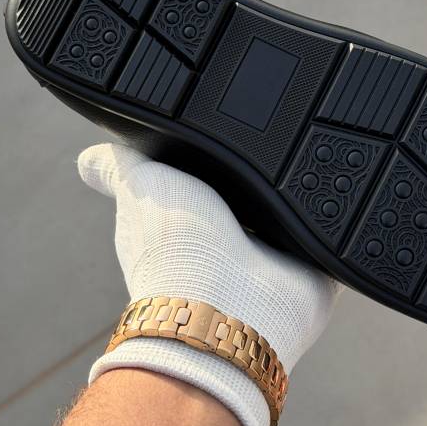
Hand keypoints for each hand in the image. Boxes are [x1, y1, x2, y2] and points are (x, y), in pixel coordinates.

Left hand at [78, 143, 339, 425]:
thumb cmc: (176, 250)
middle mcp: (235, 236)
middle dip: (270, 164)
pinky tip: (341, 185)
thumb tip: (85, 159)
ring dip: (304, 188)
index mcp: (194, 217)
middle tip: (282, 131)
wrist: (232, 308)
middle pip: (260, 187)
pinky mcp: (319, 266)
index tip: (235, 117)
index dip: (220, 150)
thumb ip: (119, 167)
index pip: (212, 173)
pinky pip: (338, 232)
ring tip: (312, 153)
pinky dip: (341, 215)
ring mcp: (279, 254)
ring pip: (299, 206)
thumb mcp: (140, 188)